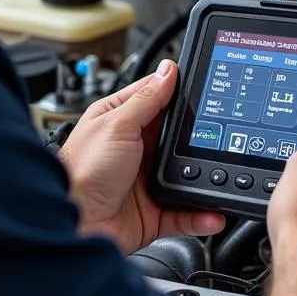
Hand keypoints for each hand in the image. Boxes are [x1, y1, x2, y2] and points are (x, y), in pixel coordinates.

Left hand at [58, 60, 225, 255]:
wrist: (77, 224)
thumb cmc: (82, 172)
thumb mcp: (116, 125)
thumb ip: (145, 100)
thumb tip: (167, 71)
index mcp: (118, 120)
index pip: (154, 97)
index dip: (177, 92)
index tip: (204, 87)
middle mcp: (132, 148)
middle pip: (175, 136)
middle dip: (196, 137)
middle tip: (220, 134)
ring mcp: (144, 179)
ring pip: (184, 174)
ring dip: (202, 178)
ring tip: (220, 176)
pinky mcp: (153, 210)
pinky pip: (184, 210)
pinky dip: (200, 214)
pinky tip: (212, 213)